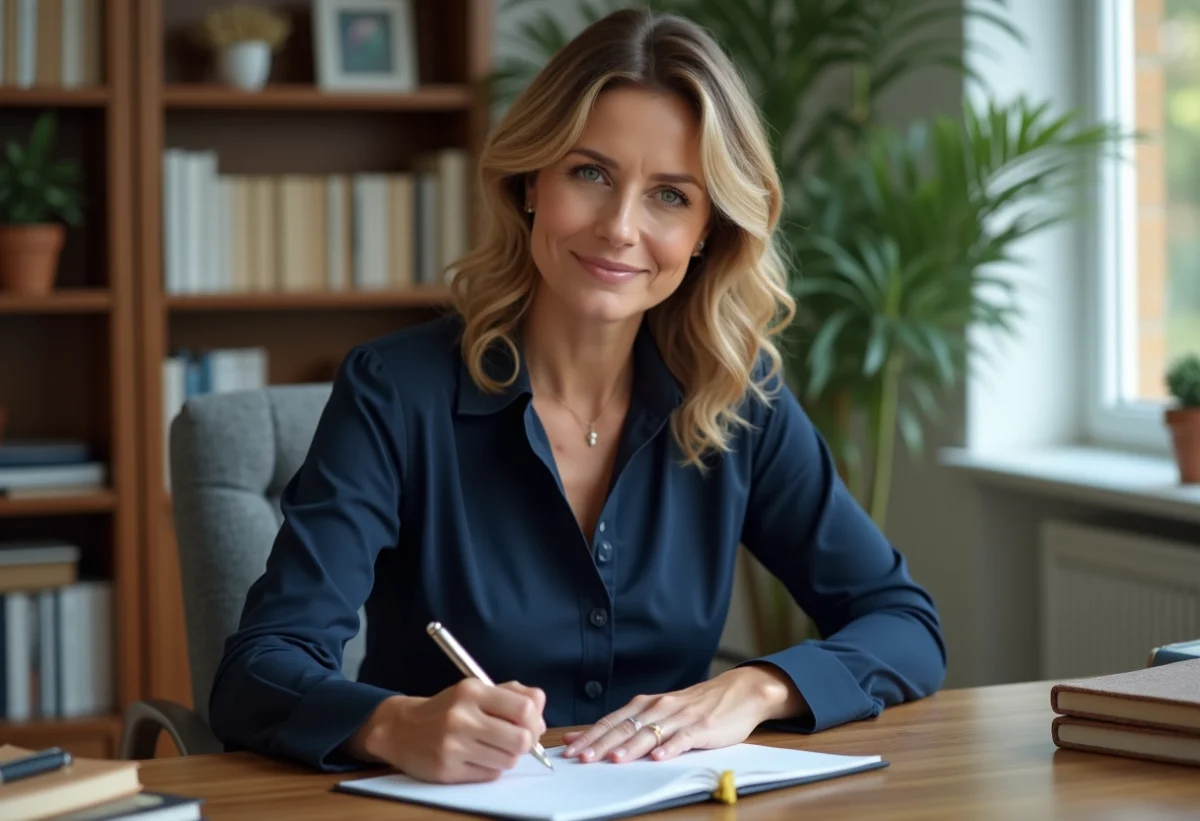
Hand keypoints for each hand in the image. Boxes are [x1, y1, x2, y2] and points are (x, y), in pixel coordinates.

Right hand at [350, 679, 546, 782]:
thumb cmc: (447, 709)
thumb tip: (540, 713)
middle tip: (519, 741)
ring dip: (508, 756)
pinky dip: (491, 768)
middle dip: (527, 743)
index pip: (524, 708)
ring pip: (509, 760)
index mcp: (472, 691)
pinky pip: (490, 774)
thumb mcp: (475, 690)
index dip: (536, 720)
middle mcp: (462, 717)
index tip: (532, 724)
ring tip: (494, 748)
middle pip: (521, 739)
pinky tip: (478, 758)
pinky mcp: (448, 770)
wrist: (401, 729)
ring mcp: (453, 745)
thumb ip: (511, 694)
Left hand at [561, 665, 803, 763]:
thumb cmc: (696, 706)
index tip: (568, 750)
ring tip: (613, 759)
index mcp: (646, 704)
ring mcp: (681, 717)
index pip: (611, 721)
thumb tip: (589, 736)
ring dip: (631, 747)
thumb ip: (628, 723)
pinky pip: (684, 738)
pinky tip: (659, 757)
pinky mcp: (702, 727)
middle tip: (581, 758)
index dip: (589, 736)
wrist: (739, 691)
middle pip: (625, 727)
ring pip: (650, 733)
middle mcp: (659, 708)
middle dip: (601, 743)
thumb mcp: (659, 711)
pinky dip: (670, 747)